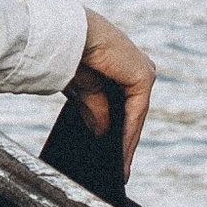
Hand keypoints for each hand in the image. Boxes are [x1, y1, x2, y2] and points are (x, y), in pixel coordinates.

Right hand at [71, 12, 155, 174]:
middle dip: (122, 140)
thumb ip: (94, 108)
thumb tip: (102, 131)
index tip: (113, 156)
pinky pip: (136, 115)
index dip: (118, 131)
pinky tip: (120, 158)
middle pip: (131, 111)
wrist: (64, 35)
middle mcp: (135, 65)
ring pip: (135, 115)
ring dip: (126, 142)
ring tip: (116, 170)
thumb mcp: (80, 88)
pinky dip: (128, 137)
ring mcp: (142, 70)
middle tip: (115, 170)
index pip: (124, 103)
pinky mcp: (143, 77)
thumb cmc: (66, 53)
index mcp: (120, 63)